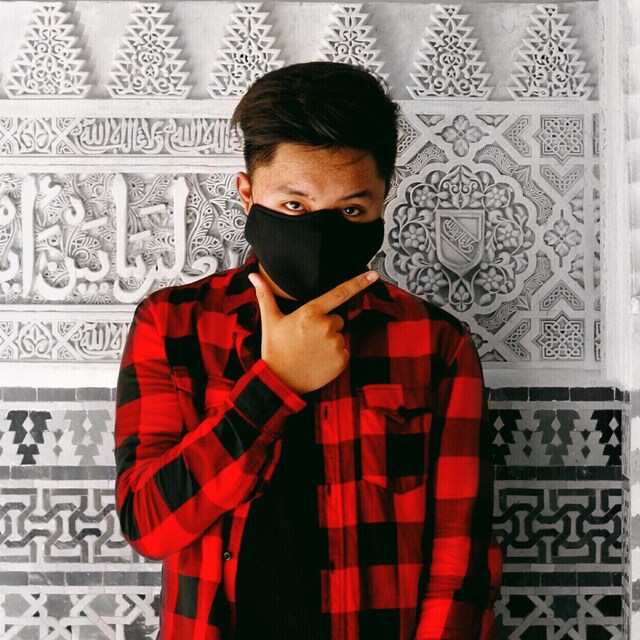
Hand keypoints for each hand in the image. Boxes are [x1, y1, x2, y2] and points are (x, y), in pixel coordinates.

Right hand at [248, 270, 378, 394]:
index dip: (358, 282)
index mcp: (310, 313)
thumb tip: (253, 275)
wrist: (280, 382)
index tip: (373, 274)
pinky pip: (344, 351)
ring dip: (329, 341)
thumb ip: (265, 295)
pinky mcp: (342, 360)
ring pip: (339, 336)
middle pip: (337, 319)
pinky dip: (334, 356)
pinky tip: (318, 360)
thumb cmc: (275, 349)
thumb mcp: (269, 321)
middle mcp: (325, 326)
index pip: (339, 293)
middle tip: (307, 338)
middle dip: (326, 326)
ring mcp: (335, 344)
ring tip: (310, 351)